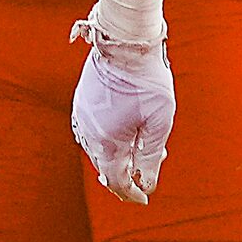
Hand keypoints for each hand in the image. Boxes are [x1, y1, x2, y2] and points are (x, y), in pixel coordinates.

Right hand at [70, 26, 175, 204]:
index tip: (144, 199)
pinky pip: (91, 131)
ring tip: (141, 148)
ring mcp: (81, 116)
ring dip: (117, 155)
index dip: (130, 193)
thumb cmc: (147, 81)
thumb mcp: (159, 122)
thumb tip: (146, 184)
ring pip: (97, 149)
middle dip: (126, 174)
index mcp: (107, 142)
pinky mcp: (81, 101)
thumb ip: (151, 157)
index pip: (116, 180)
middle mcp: (88, 132)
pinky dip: (107, 139)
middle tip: (146, 173)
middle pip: (105, 166)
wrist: (126, 41)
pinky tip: (124, 131)